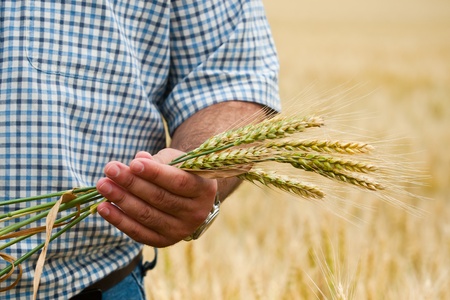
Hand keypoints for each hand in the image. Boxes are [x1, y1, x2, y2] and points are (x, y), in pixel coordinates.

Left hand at [95, 150, 217, 246]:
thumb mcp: (176, 161)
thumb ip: (159, 160)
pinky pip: (139, 232)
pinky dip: (119, 220)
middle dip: (132, 183)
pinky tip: (103, 207)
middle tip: (110, 170)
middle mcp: (196, 213)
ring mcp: (180, 230)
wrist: (190, 198)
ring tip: (103, 185)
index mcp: (204, 190)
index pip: (178, 182)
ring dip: (121, 200)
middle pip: (159, 199)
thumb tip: (138, 158)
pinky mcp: (164, 241)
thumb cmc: (181, 172)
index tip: (132, 163)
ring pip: (147, 215)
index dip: (154, 173)